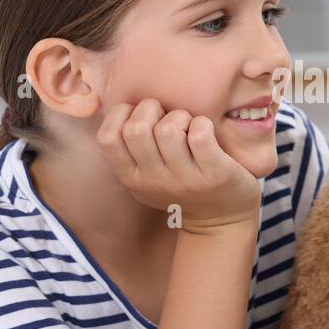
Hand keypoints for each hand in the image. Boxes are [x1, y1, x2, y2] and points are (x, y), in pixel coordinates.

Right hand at [98, 99, 260, 230]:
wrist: (222, 222)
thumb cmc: (181, 188)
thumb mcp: (146, 179)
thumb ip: (131, 152)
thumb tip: (122, 106)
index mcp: (132, 178)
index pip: (107, 138)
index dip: (120, 115)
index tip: (139, 115)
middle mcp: (154, 181)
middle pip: (136, 128)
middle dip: (151, 109)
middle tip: (166, 117)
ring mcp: (184, 179)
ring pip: (168, 128)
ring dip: (180, 116)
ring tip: (188, 126)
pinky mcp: (215, 173)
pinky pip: (200, 133)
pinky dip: (203, 123)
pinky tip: (205, 131)